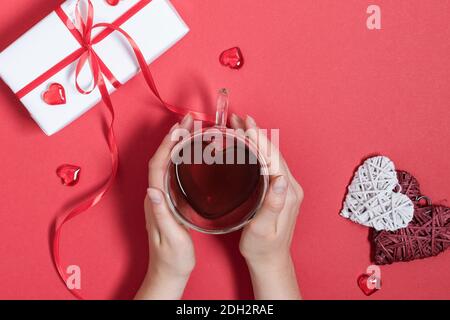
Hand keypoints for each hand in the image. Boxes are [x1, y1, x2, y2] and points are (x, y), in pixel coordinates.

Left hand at [135, 114, 194, 299]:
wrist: (168, 273)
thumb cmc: (172, 259)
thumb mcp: (171, 238)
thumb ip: (162, 214)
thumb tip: (154, 189)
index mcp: (155, 202)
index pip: (158, 166)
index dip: (168, 144)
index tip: (181, 128)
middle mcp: (155, 196)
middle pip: (162, 159)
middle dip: (173, 136)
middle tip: (189, 120)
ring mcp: (161, 198)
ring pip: (167, 164)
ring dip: (177, 144)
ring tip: (191, 129)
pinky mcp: (169, 202)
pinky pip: (173, 172)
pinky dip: (181, 157)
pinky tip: (191, 154)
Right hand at [231, 114, 302, 299]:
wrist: (271, 260)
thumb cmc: (262, 248)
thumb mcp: (263, 230)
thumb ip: (273, 205)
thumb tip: (281, 179)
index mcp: (287, 193)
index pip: (272, 158)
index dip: (259, 138)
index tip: (247, 122)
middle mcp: (290, 187)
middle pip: (272, 152)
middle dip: (256, 133)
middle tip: (238, 119)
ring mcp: (286, 188)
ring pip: (271, 156)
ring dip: (257, 139)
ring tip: (240, 126)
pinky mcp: (281, 191)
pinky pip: (270, 164)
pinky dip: (258, 151)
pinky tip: (248, 147)